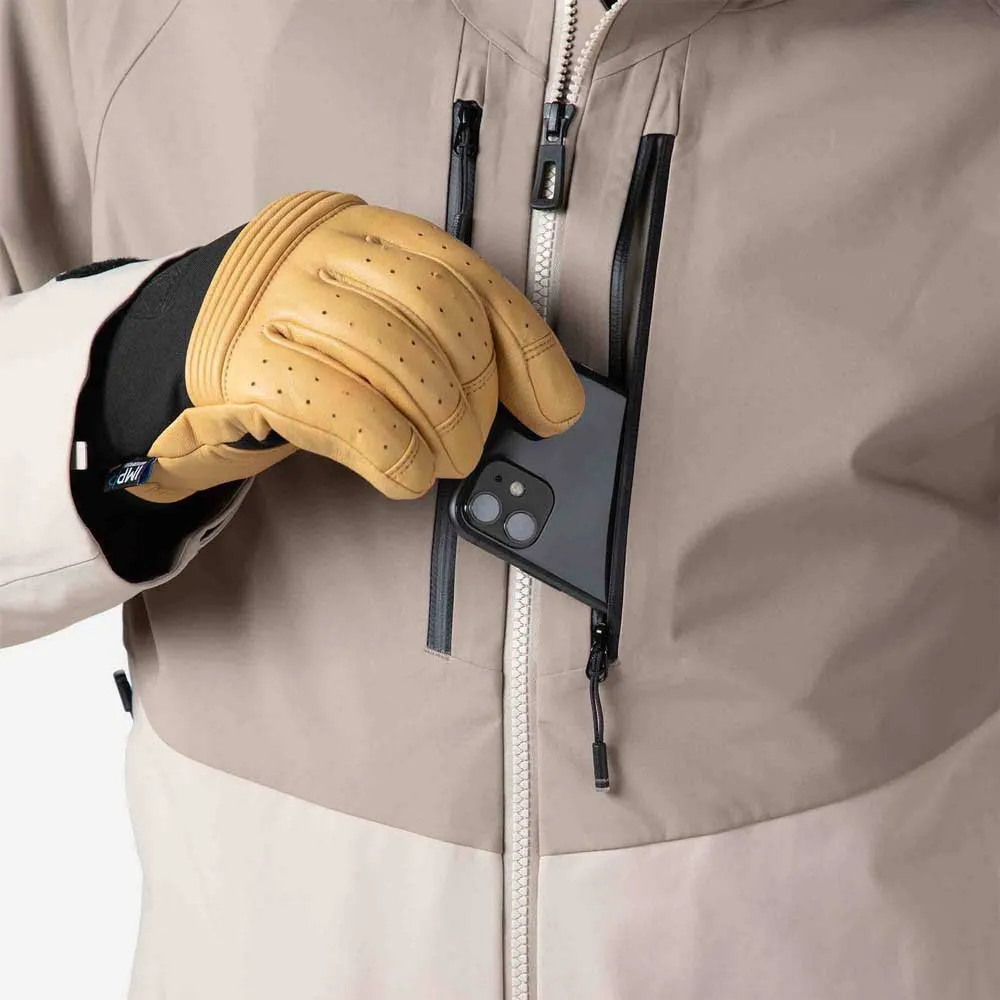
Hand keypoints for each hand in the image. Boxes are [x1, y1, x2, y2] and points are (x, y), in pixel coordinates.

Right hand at [114, 191, 583, 501]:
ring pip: (397, 355)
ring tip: (444, 463)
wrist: (170, 358)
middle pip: (438, 311)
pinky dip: (394, 452)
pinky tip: (405, 475)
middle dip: (477, 394)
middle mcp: (319, 246)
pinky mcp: (242, 361)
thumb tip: (531, 406)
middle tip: (475, 445)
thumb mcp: (365, 320)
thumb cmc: (294, 348)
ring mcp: (275, 297)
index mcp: (362, 227)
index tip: (556, 409)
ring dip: (442, 427)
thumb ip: (434, 342)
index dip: (525, 347)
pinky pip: (347, 407)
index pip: (467, 275)